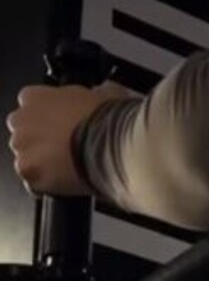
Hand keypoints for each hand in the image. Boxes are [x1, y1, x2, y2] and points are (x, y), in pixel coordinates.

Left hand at [6, 80, 138, 195]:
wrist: (113, 145)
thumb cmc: (108, 119)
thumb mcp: (106, 94)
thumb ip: (93, 94)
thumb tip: (102, 95)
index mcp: (35, 96)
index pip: (31, 105)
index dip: (49, 118)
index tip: (62, 126)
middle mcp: (22, 120)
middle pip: (23, 133)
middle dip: (40, 141)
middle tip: (65, 149)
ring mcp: (23, 147)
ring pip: (26, 158)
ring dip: (42, 164)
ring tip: (67, 169)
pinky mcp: (29, 172)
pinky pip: (32, 183)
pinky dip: (45, 185)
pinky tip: (64, 185)